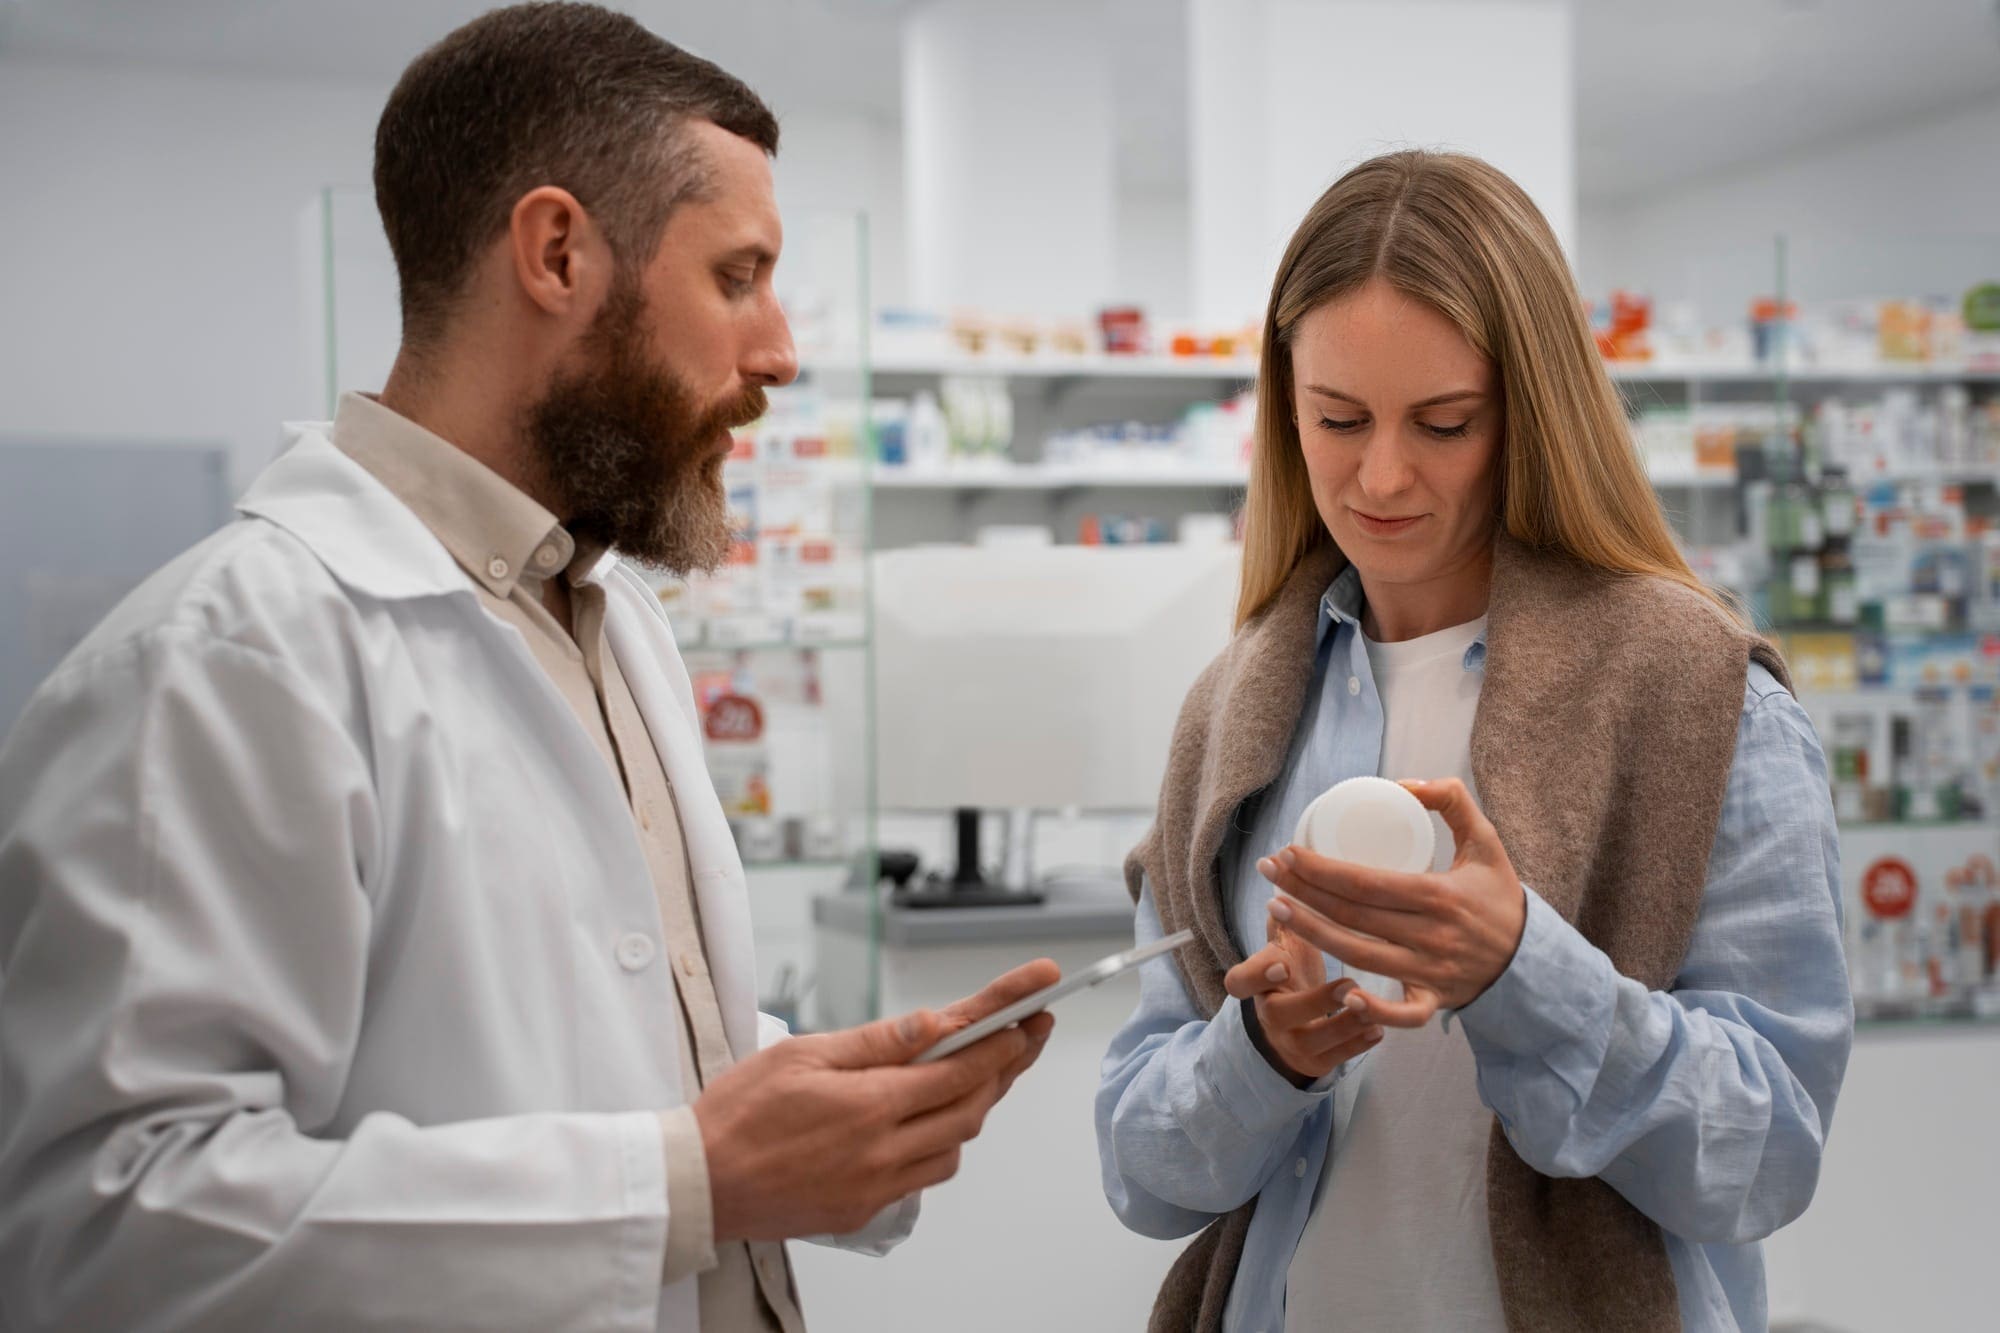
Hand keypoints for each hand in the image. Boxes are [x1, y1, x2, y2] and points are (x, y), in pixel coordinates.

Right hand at [694, 960, 1058, 1242]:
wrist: (698, 1182)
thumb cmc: (737, 1113)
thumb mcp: (803, 1053)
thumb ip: (877, 1041)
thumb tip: (935, 1024)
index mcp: (870, 1105)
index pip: (961, 1069)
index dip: (1004, 1042)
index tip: (1031, 1017)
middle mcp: (882, 1151)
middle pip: (970, 1109)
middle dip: (1004, 1069)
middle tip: (1025, 1036)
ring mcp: (875, 1187)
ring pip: (954, 1148)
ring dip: (973, 1109)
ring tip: (981, 1073)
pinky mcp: (862, 1212)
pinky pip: (923, 1177)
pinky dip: (939, 1145)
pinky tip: (931, 1122)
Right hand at [1222, 909, 1382, 1085]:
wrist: (1291, 1026)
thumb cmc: (1292, 972)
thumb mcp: (1284, 945)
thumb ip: (1286, 916)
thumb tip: (1284, 863)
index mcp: (1258, 984)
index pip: (1240, 982)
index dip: (1256, 975)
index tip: (1283, 964)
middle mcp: (1270, 1015)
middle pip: (1280, 1014)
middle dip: (1314, 1002)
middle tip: (1348, 984)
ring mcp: (1292, 1043)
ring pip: (1314, 1041)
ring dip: (1345, 1024)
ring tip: (1372, 1008)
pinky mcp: (1316, 1062)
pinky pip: (1337, 1058)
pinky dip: (1358, 1045)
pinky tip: (1378, 1029)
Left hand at [1258, 777, 1526, 1027]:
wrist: (1533, 958)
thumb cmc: (1500, 897)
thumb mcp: (1486, 842)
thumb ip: (1452, 801)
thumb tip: (1404, 784)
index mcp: (1439, 894)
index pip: (1365, 882)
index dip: (1320, 869)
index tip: (1289, 852)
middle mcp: (1431, 935)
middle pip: (1352, 915)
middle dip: (1302, 891)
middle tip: (1268, 871)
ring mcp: (1430, 971)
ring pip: (1360, 955)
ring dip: (1312, 936)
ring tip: (1277, 910)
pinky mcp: (1434, 1000)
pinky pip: (1401, 1012)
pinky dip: (1373, 1007)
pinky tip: (1340, 991)